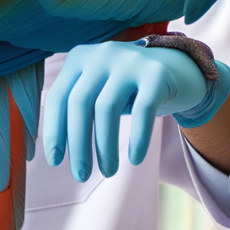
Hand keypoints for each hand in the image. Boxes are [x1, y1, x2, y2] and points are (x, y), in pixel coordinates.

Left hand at [43, 41, 221, 181]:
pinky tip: (134, 159)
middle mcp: (101, 55)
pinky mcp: (156, 74)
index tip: (54, 160)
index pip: (58, 96)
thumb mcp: (98, 89)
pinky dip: (137, 139)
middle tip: (80, 175)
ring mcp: (129, 61)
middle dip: (77, 143)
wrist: (177, 69)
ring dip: (105, 147)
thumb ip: (76, 109)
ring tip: (108, 172)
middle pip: (80, 103)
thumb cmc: (127, 89)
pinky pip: (143, 111)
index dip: (53, 130)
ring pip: (107, 109)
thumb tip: (52, 151)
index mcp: (79, 58)